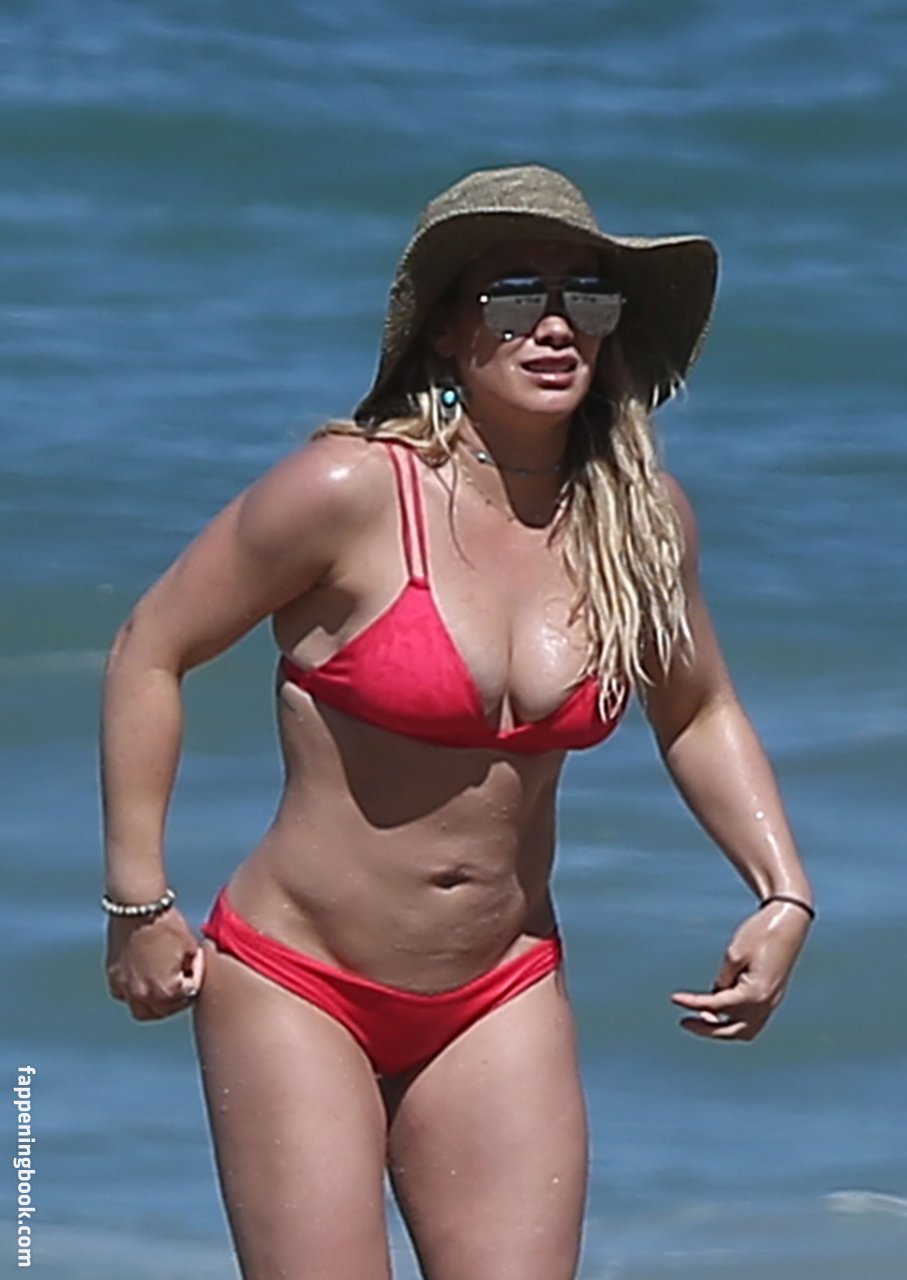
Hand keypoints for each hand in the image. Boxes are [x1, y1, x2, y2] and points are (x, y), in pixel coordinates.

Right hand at [106, 907, 204, 1020]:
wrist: (137, 905)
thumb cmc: (167, 923)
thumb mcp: (191, 945)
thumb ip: (193, 966)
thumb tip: (193, 973)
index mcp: (165, 990)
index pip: (188, 995)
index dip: (196, 977)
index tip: (196, 963)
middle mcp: (142, 995)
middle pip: (164, 1011)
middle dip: (176, 1000)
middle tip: (183, 985)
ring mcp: (124, 988)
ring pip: (141, 1010)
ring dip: (154, 1005)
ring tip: (163, 989)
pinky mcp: (113, 976)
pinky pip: (124, 995)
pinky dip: (135, 993)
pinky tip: (143, 979)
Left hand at [671, 900, 811, 1040]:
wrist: (789, 922)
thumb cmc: (761, 933)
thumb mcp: (734, 953)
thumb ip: (723, 978)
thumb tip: (716, 995)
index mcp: (755, 994)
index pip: (717, 1006)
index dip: (693, 1003)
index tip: (674, 999)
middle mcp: (766, 1004)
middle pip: (733, 1031)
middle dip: (707, 1030)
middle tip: (684, 1022)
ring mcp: (772, 1002)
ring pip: (745, 1030)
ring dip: (723, 1029)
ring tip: (702, 1019)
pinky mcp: (773, 996)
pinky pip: (753, 1020)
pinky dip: (735, 1020)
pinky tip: (720, 1009)